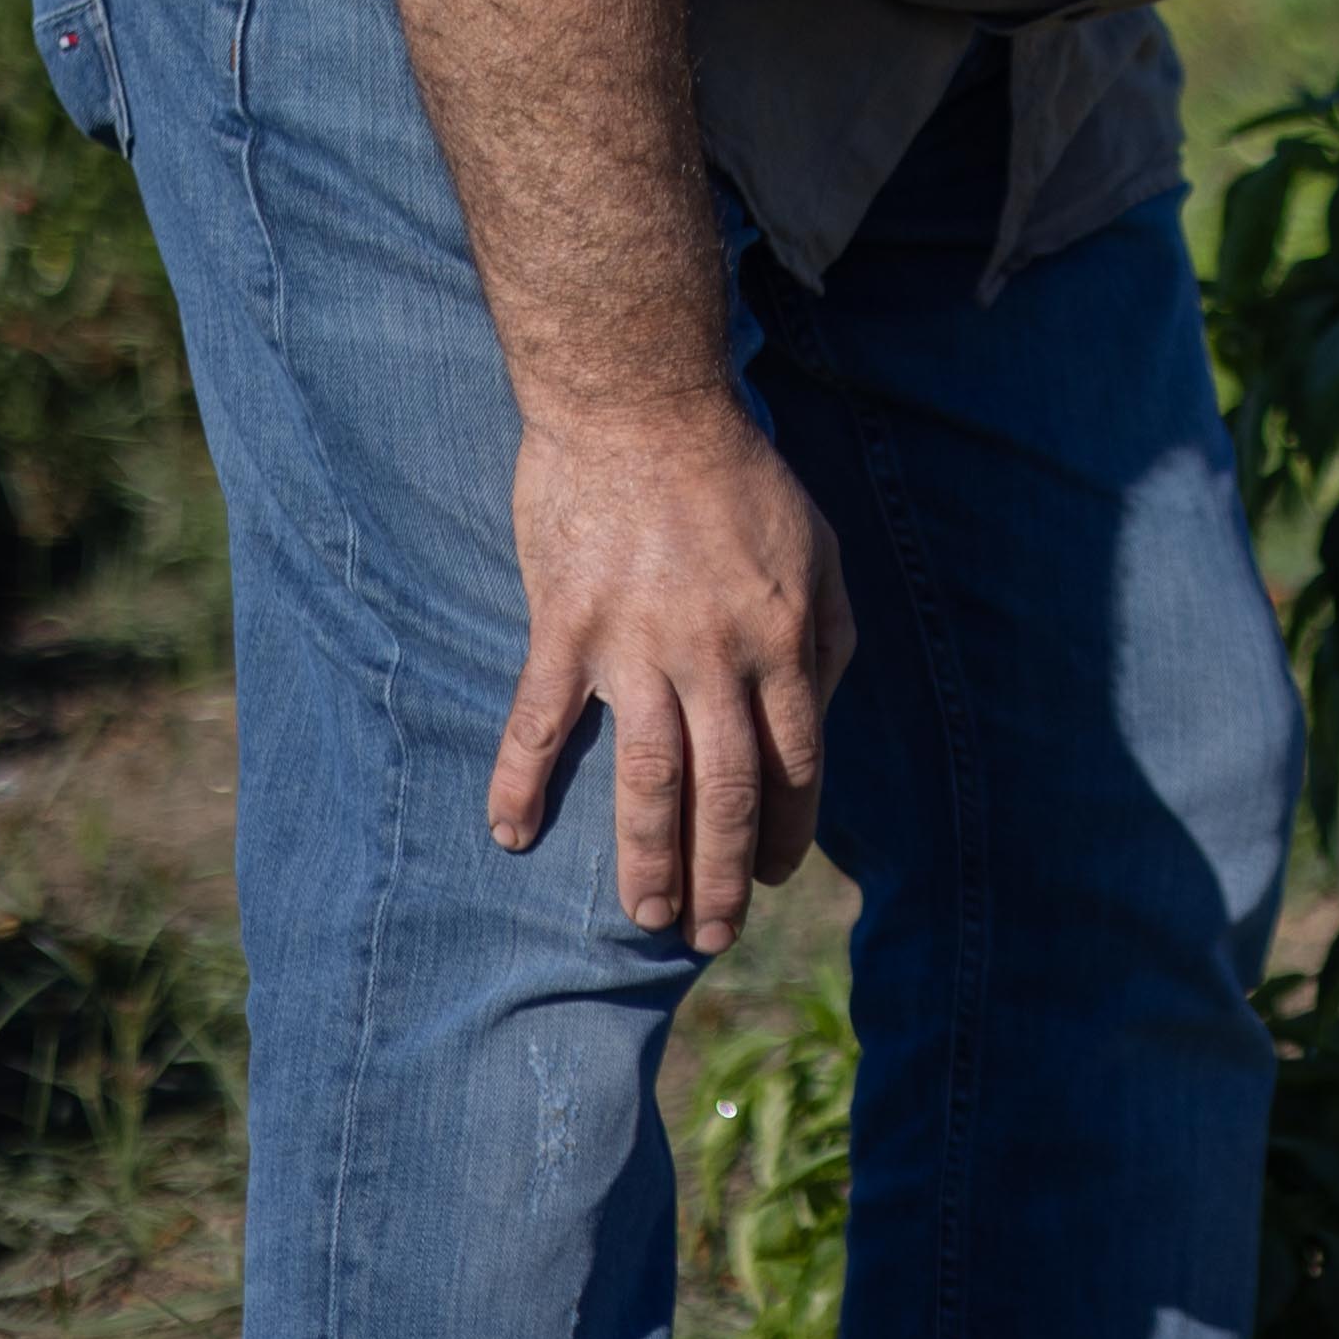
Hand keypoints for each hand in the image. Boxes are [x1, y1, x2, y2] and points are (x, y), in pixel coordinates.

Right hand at [484, 397, 853, 951]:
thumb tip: (818, 714)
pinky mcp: (567, 627)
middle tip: (711, 933)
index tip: (773, 874)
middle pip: (726, 790)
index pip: (794, 763)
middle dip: (722, 873)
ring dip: (647, 857)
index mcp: (785, 638)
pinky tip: (511, 835)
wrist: (642, 404)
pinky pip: (541, 722)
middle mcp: (718, 655)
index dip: (785, 829)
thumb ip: (827, 636)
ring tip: (644, 916)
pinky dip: (520, 782)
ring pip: (648, 778)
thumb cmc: (739, 475)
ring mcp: (638, 645)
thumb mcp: (818, 548)